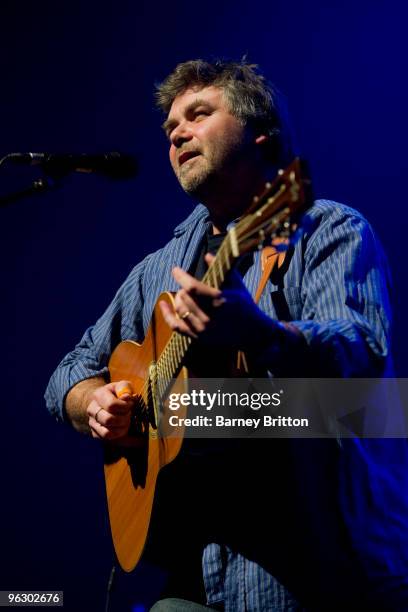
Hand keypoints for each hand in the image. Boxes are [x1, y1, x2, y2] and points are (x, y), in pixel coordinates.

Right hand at [87, 380, 134, 439]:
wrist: (105, 401)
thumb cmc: (117, 393)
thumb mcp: (122, 386)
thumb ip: (125, 388)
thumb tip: (127, 397)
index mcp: (98, 395)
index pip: (111, 405)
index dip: (125, 407)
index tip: (131, 404)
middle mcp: (92, 409)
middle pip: (109, 420)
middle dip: (124, 418)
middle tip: (129, 414)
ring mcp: (92, 422)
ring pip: (107, 433)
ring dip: (122, 429)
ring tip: (126, 421)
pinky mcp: (95, 433)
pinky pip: (107, 439)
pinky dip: (118, 435)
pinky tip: (122, 427)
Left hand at [159, 254, 274, 349]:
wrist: (251, 332)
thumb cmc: (245, 305)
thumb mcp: (237, 284)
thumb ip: (221, 268)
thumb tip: (206, 254)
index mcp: (219, 300)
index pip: (192, 286)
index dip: (181, 276)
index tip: (176, 270)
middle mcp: (209, 315)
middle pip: (183, 297)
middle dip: (182, 288)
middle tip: (186, 285)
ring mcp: (203, 328)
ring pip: (179, 309)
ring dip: (177, 299)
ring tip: (182, 294)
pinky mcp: (199, 337)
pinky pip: (176, 326)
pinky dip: (166, 315)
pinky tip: (162, 304)